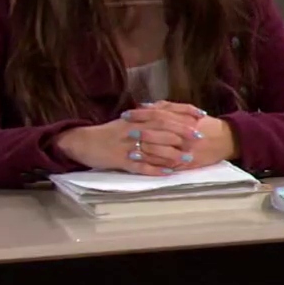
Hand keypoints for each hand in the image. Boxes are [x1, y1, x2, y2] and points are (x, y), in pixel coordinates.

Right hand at [55, 113, 196, 174]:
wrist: (82, 141)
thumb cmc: (108, 132)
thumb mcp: (128, 120)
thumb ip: (147, 117)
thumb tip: (169, 112)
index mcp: (136, 117)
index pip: (163, 111)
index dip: (183, 112)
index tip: (200, 114)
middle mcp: (133, 128)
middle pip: (161, 127)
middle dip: (182, 131)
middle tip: (200, 136)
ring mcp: (126, 145)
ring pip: (153, 147)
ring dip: (172, 153)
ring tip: (189, 158)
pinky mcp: (120, 160)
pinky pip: (140, 166)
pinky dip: (155, 170)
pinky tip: (168, 173)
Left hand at [122, 101, 236, 169]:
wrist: (228, 140)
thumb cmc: (208, 125)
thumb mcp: (190, 112)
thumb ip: (168, 107)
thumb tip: (146, 105)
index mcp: (183, 119)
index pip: (157, 114)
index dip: (140, 115)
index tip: (125, 115)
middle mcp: (184, 134)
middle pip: (157, 132)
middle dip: (139, 132)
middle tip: (123, 131)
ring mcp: (186, 150)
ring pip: (161, 151)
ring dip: (144, 151)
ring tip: (128, 149)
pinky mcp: (187, 163)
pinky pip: (168, 165)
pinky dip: (155, 165)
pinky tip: (143, 165)